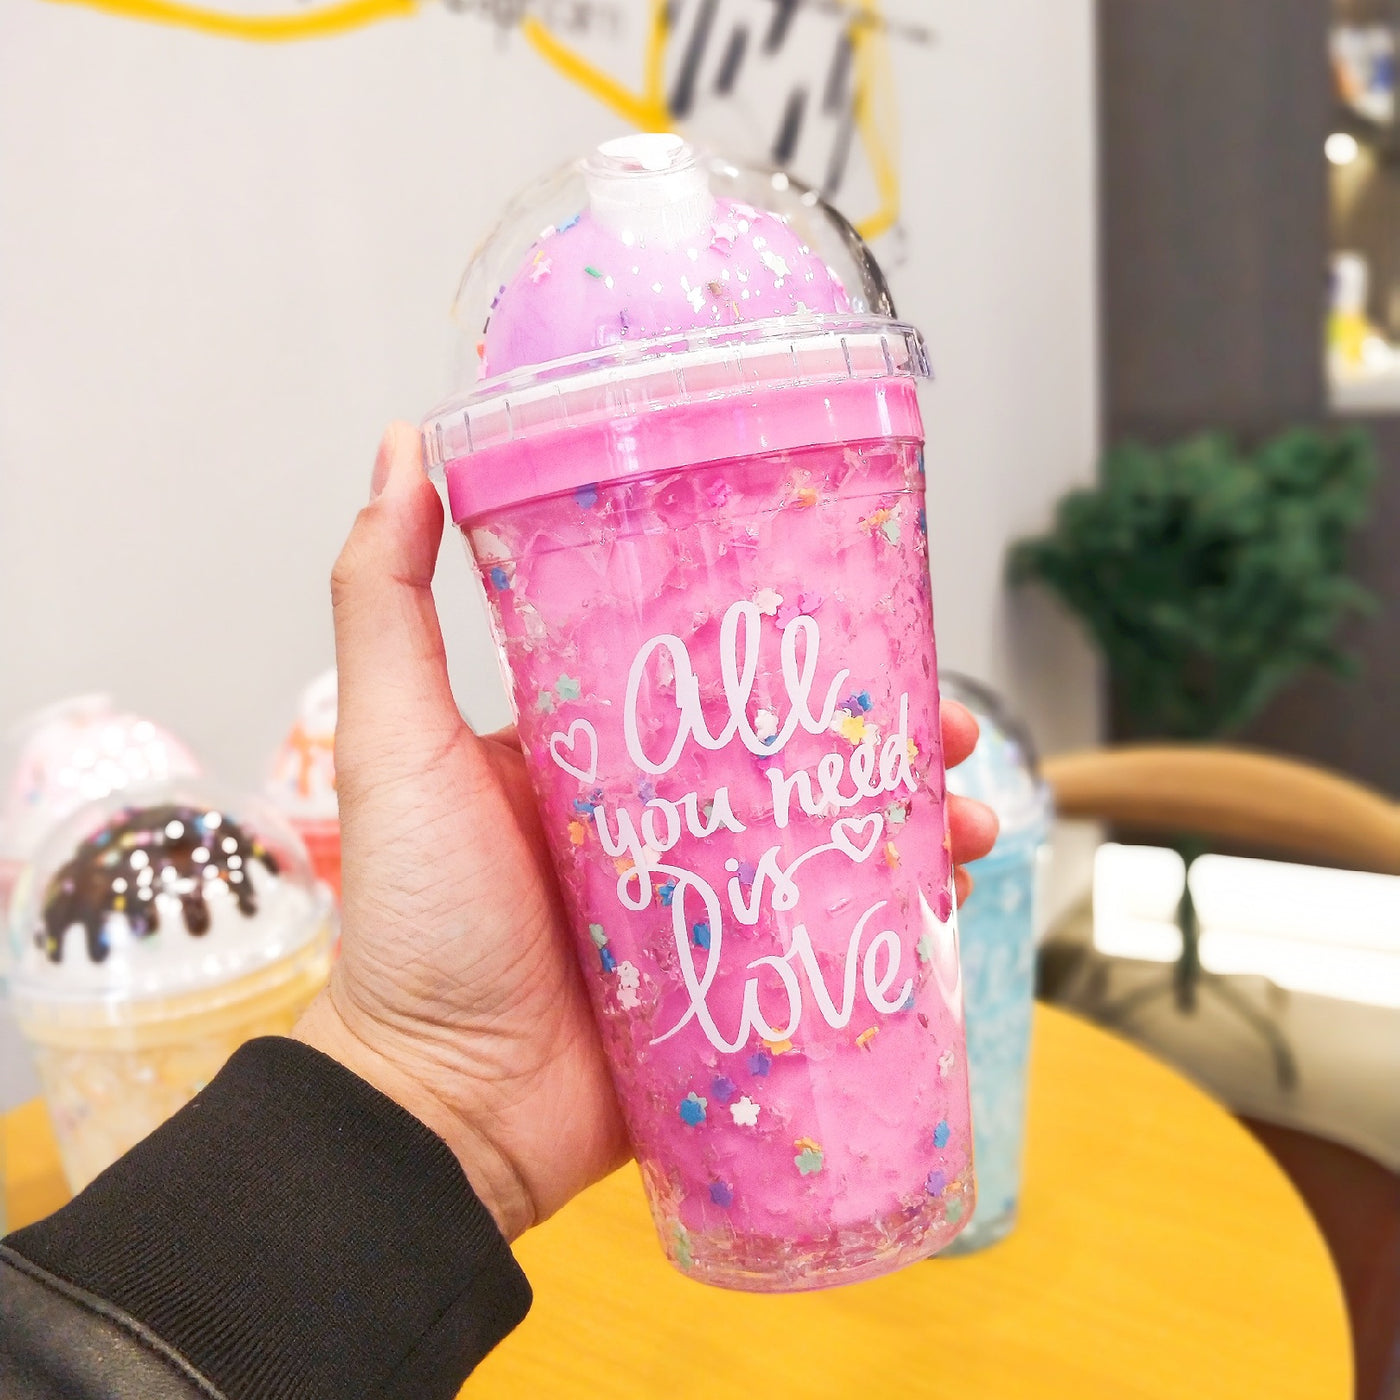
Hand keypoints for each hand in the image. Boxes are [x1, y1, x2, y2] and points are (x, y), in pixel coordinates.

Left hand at [295, 423, 999, 1240]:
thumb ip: (390, 601)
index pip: (708, 672)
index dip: (787, 640)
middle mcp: (654, 819)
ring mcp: (702, 904)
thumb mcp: (400, 743)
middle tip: (943, 723)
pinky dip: (891, 914)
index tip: (859, 610)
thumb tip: (405, 444)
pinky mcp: (735, 984)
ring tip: (966, 814)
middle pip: (789, 752)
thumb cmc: (413, 924)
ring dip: (905, 817)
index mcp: (591, 752)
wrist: (440, 1110)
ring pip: (827, 838)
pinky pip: (830, 937)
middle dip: (876, 730)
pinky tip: (943, 895)